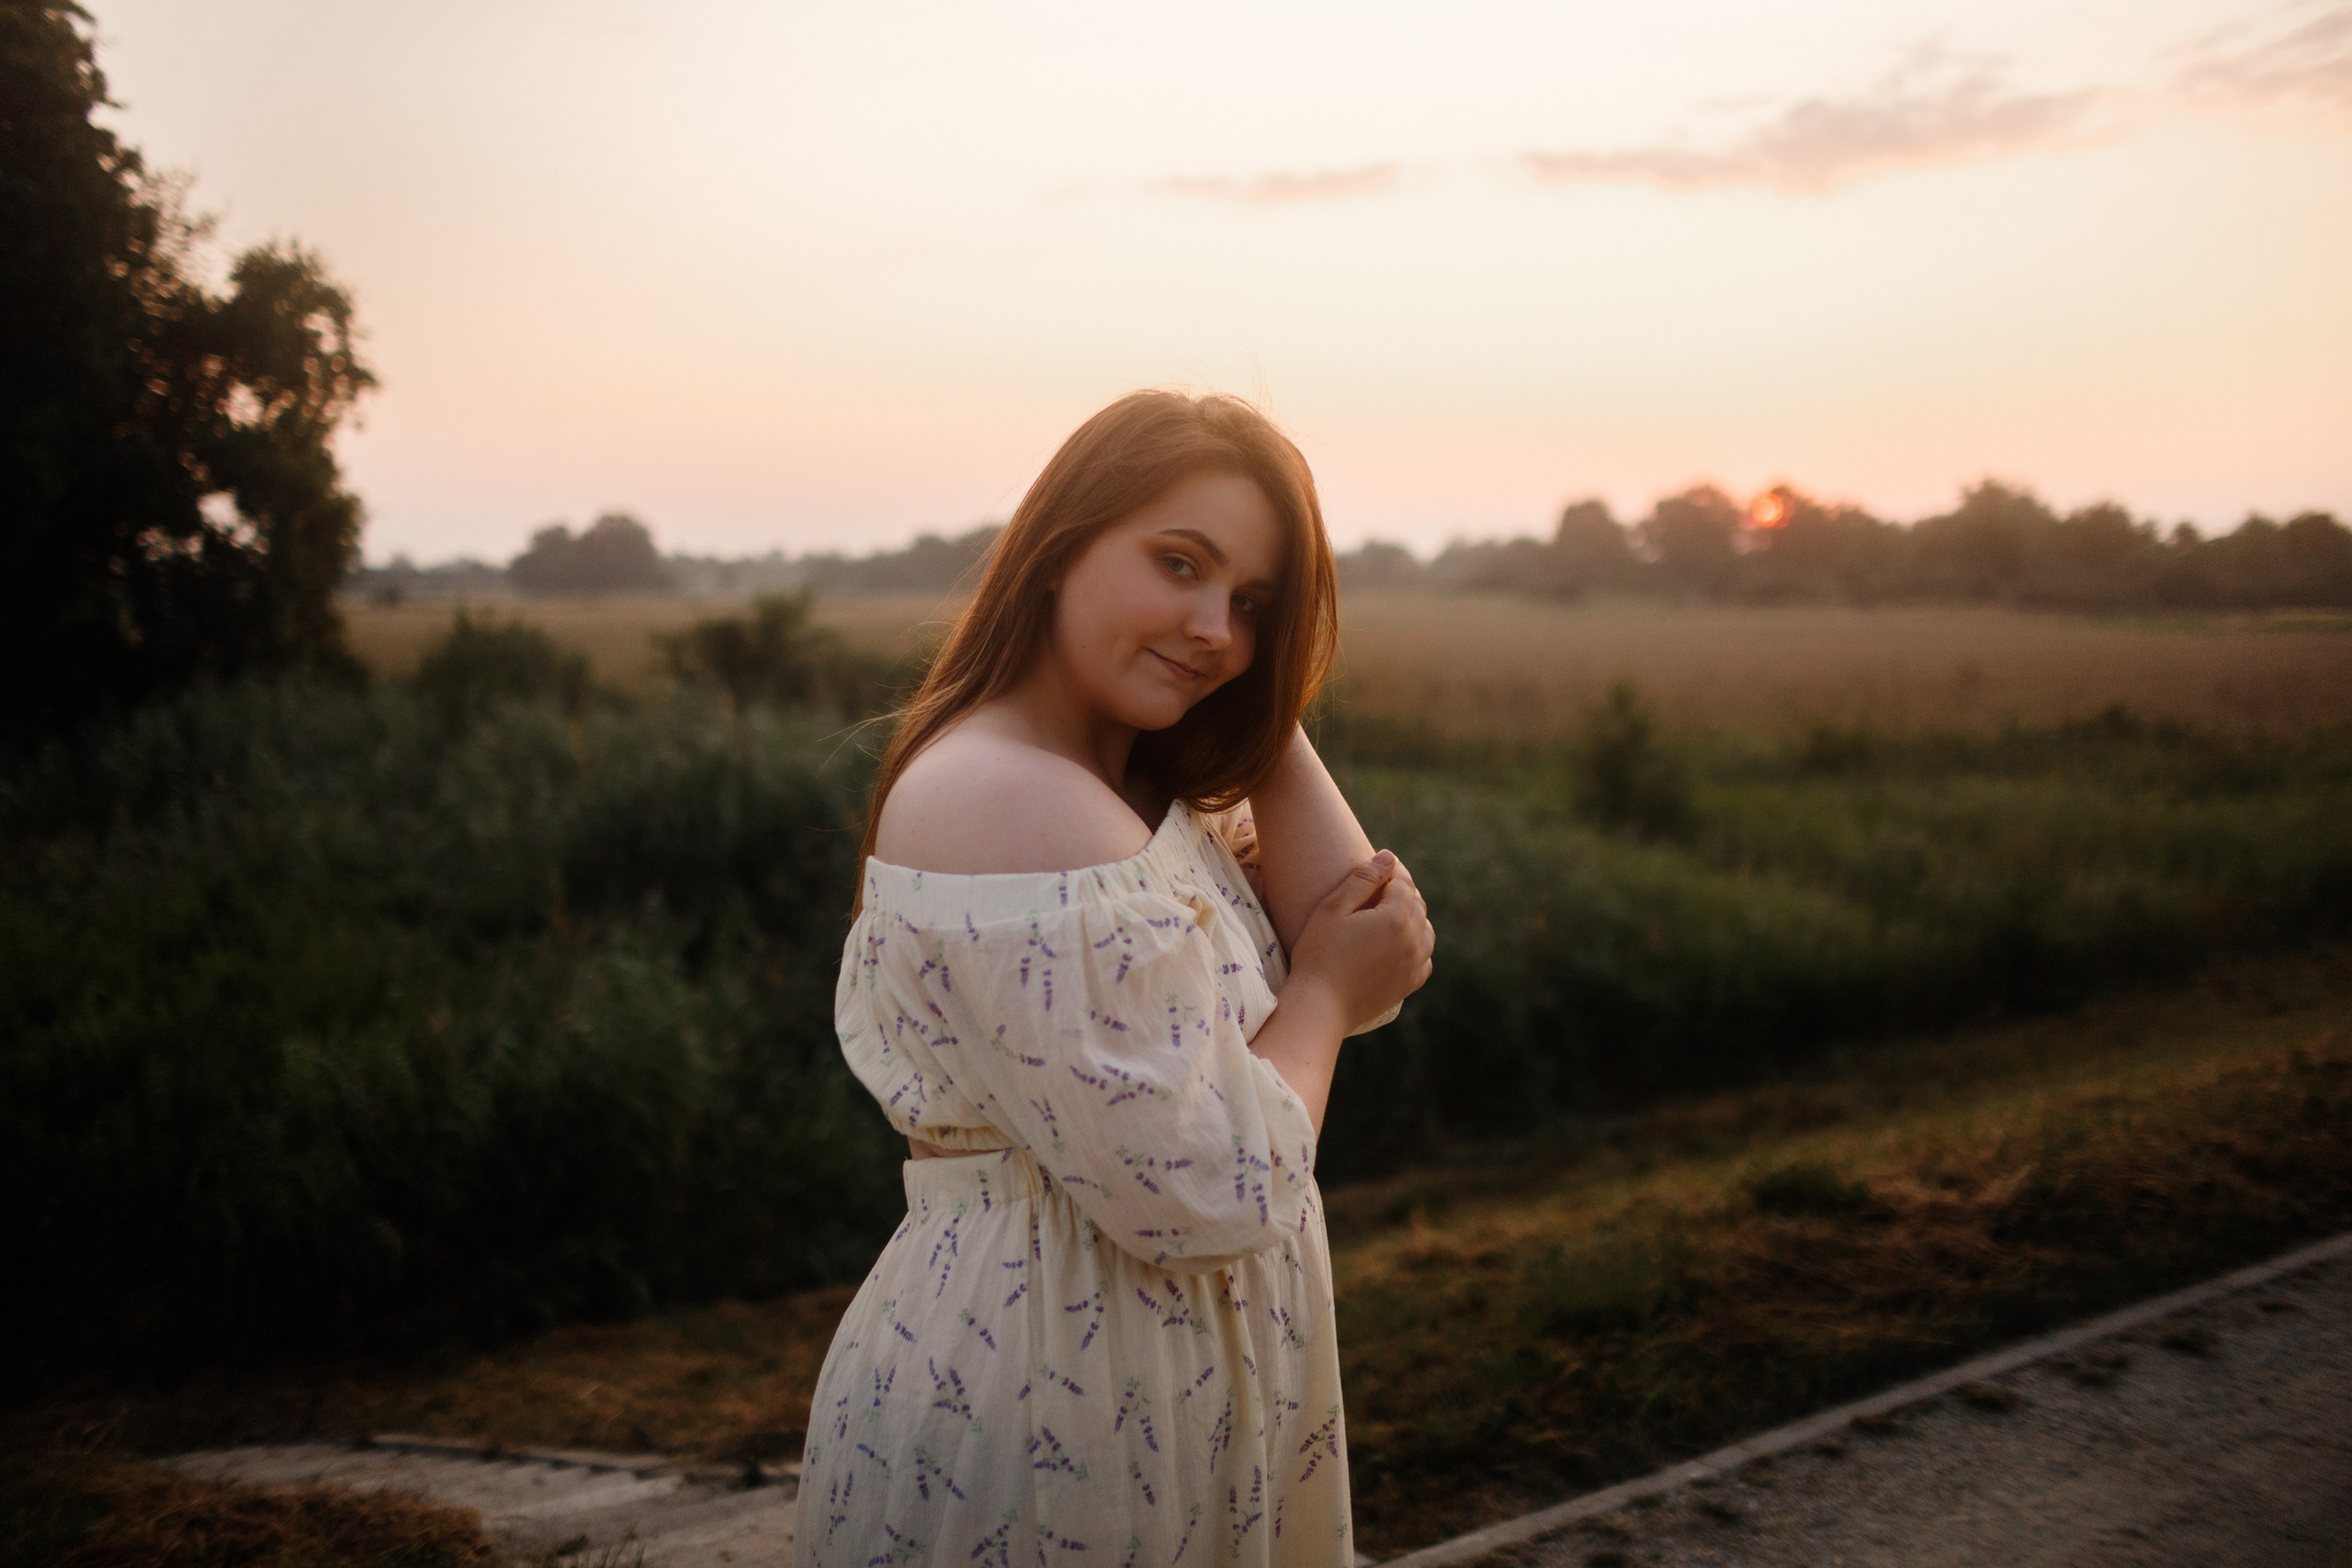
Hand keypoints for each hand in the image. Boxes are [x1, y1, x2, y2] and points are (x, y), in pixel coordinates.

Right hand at [1286, 850, 1434, 1033]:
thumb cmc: (1319, 953)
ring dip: (1414, 916)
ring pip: (1426, 931)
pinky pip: (1425, 959)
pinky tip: (1403, 943)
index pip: (1403, 883)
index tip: (1382, 864)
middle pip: (1417, 905)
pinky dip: (1419, 945)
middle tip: (1384, 885)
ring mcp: (1413, 965)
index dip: (1394, 870)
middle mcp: (1412, 941)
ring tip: (1393, 911)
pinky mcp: (1408, 985)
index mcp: (1394, 918)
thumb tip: (1389, 857)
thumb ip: (1363, 879)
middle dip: (1404, 890)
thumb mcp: (1334, 908)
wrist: (1320, 1005)